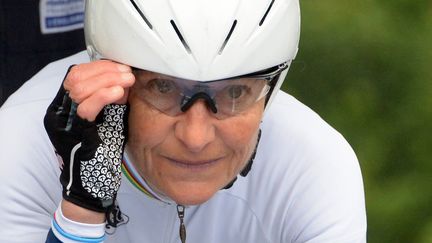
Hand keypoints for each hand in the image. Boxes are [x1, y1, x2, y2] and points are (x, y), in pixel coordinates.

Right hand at [44, 60, 133, 211]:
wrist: (92, 188)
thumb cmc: (103, 155)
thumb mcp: (108, 120)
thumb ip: (112, 100)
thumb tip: (125, 78)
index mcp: (65, 106)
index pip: (76, 74)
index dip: (100, 67)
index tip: (121, 68)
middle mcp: (60, 112)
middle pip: (76, 77)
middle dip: (106, 71)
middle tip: (128, 74)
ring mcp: (64, 123)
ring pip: (79, 88)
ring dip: (108, 79)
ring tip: (128, 81)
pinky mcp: (75, 134)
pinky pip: (86, 108)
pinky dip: (104, 96)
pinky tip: (120, 92)